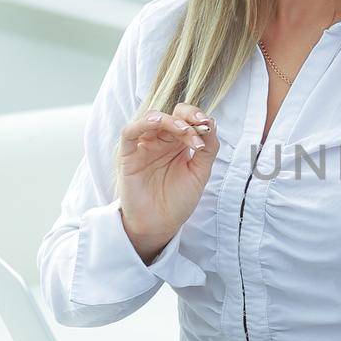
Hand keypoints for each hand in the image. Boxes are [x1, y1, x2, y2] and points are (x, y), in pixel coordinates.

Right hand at [117, 102, 218, 260]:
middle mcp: (162, 141)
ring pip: (152, 119)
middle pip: (172, 115)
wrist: (160, 225)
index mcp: (179, 143)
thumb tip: (212, 122)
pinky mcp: (128, 156)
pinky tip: (157, 123)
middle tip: (200, 126)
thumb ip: (208, 149)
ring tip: (184, 130)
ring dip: (170, 120)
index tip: (209, 126)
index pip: (187, 119)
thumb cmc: (178, 200)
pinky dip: (142, 124)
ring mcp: (144, 146)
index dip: (197, 117)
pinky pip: (129, 133)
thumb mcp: (200, 173)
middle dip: (188, 116)